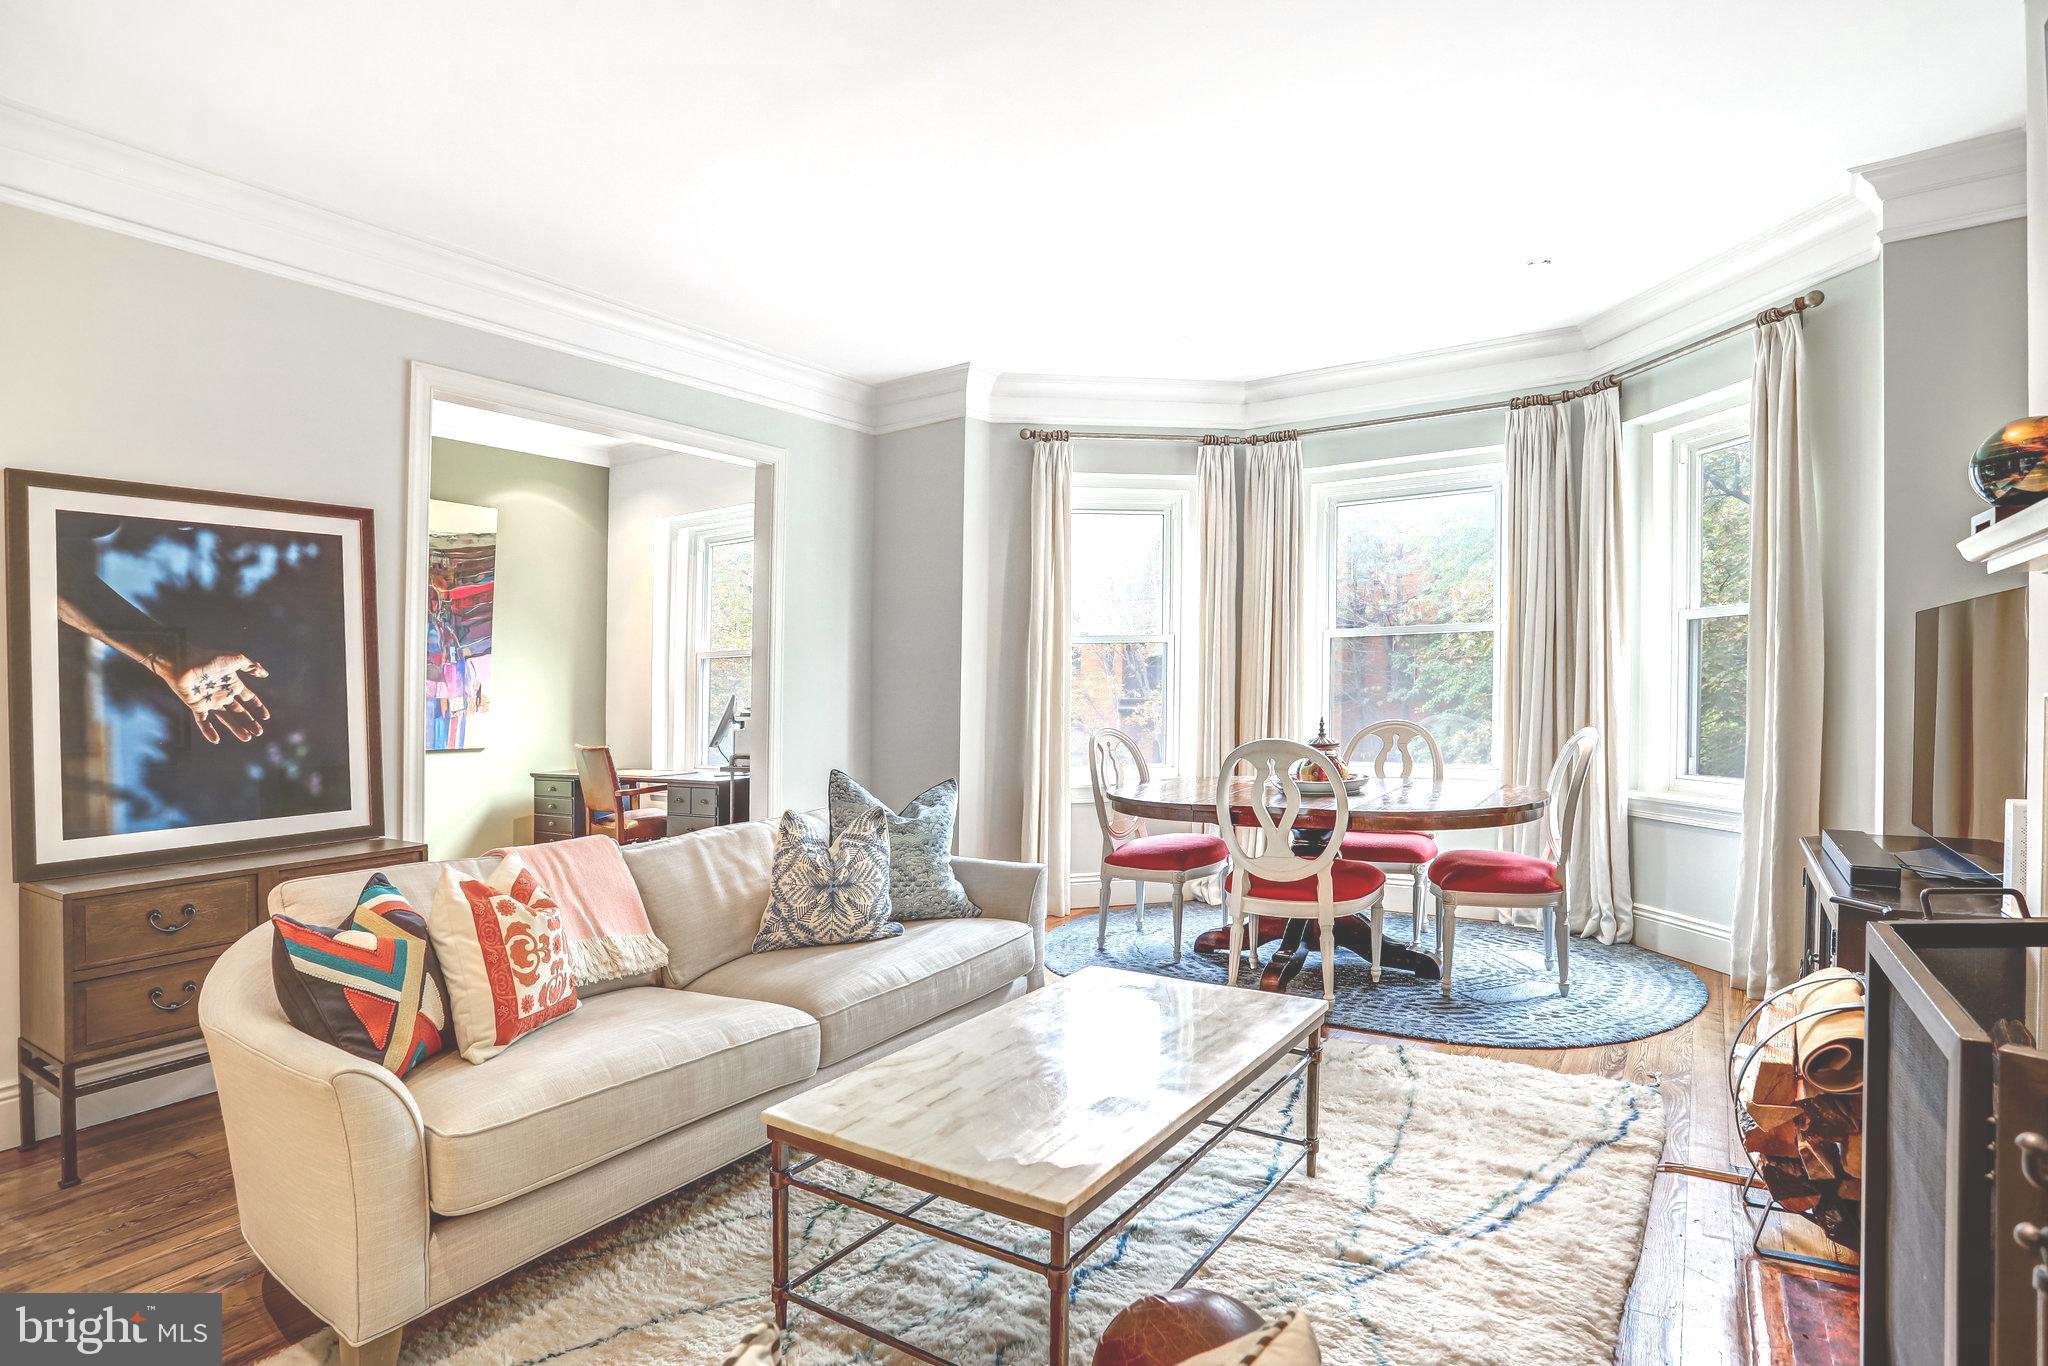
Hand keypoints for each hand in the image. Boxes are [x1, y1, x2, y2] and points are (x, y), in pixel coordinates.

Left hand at [154, 650, 270, 742]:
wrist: (183, 662)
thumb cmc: (208, 658)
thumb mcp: (235, 659)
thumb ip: (251, 666)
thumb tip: (266, 673)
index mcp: (232, 683)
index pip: (248, 698)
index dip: (257, 707)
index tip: (266, 717)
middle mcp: (222, 693)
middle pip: (239, 711)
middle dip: (250, 722)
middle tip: (259, 732)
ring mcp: (210, 701)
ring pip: (225, 718)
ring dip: (236, 729)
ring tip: (247, 738)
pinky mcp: (197, 706)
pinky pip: (203, 721)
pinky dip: (208, 731)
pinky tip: (215, 740)